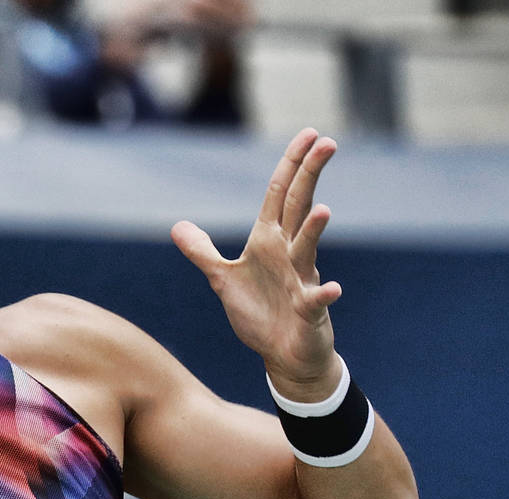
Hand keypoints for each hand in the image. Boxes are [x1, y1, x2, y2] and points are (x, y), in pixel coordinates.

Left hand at [172, 129, 343, 397]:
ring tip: (322, 209)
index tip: (308, 133)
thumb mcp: (223, 279)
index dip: (291, 165)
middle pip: (299, 208)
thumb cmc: (260, 314)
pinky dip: (324, 295)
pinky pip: (317, 301)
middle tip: (327, 142)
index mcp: (269, 243)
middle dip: (310, 177)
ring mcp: (302, 281)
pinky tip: (331, 289)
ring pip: (307, 250)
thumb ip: (202, 252)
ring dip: (313, 232)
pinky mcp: (309, 312)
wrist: (285, 354)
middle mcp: (289, 255)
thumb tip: (178, 226)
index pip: (280, 196)